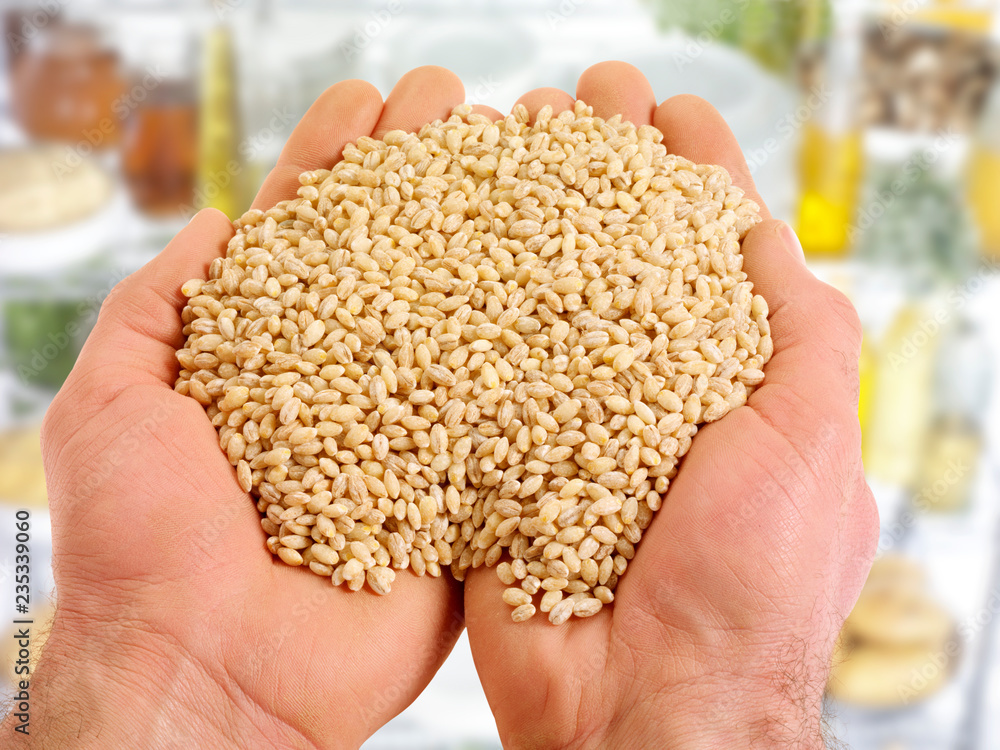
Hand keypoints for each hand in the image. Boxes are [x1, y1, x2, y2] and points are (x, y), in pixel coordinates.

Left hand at [10, 67, 484, 749]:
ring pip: (462, 319)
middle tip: (461, 109)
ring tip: (524, 160)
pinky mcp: (461, 488)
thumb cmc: (146, 545)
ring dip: (492, 238)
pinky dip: (539, 351)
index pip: (312, 236)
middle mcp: (350, 382)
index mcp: (270, 355)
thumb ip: (156, 307)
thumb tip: (210, 226)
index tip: (371, 103)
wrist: (214, 672)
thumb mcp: (113, 401)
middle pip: (399, 260)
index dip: (339, 164)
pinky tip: (571, 280)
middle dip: (426, 177)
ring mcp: (413, 431)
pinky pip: (508, 415)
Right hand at [463, 62, 878, 748]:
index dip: (690, 172)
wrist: (641, 709)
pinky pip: (478, 368)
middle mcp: (648, 393)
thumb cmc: (746, 588)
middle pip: (619, 256)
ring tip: (499, 140)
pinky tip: (438, 241)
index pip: (713, 251)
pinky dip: (461, 304)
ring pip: (543, 298)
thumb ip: (801, 334)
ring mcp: (571, 422)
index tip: (662, 109)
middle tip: (567, 104)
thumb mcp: (810, 444)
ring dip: (525, 219)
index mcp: (730, 385)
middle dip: (598, 175)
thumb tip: (763, 235)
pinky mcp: (504, 457)